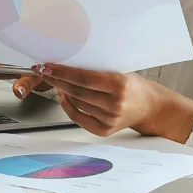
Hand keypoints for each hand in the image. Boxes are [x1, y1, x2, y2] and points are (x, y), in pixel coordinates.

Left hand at [26, 64, 192, 140]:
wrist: (149, 107)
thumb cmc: (133, 86)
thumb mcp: (119, 71)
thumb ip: (97, 69)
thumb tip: (67, 62)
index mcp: (119, 85)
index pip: (83, 78)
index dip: (62, 72)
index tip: (46, 66)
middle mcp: (114, 104)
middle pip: (76, 91)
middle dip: (56, 80)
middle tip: (43, 70)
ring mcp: (109, 119)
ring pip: (76, 103)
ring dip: (62, 91)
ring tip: (57, 81)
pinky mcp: (104, 130)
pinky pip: (78, 117)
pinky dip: (68, 106)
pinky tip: (65, 96)